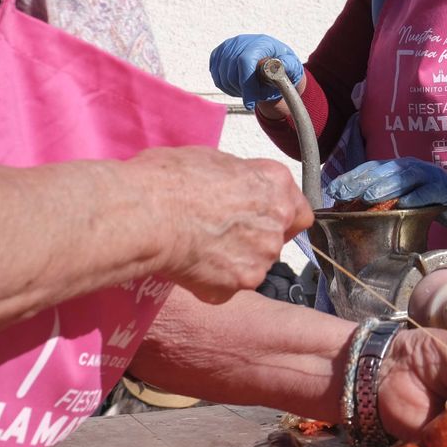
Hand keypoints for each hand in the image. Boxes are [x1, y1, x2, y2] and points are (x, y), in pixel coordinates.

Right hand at [126, 146, 312, 302]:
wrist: (147, 214)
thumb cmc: (169, 179)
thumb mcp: (212, 159)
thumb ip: (238, 180)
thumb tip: (233, 188)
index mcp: (275, 182)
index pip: (299, 210)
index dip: (279, 216)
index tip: (259, 218)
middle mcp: (277, 219)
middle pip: (275, 239)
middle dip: (251, 239)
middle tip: (217, 233)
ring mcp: (262, 255)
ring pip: (253, 265)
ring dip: (232, 261)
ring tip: (197, 247)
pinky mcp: (240, 284)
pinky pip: (228, 287)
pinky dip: (211, 281)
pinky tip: (188, 264)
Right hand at [208, 34, 302, 110]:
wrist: (272, 61)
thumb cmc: (284, 67)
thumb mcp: (292, 67)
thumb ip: (288, 67)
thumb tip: (276, 69)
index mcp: (261, 43)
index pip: (245, 61)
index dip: (246, 85)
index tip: (250, 103)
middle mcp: (242, 41)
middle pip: (231, 72)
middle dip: (242, 90)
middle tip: (254, 96)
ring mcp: (228, 46)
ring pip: (222, 77)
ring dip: (235, 90)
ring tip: (249, 91)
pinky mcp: (219, 54)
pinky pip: (216, 76)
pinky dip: (226, 86)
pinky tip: (239, 86)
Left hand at [327, 158, 446, 231]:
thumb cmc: (430, 199)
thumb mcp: (404, 197)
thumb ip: (383, 199)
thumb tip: (351, 209)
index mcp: (399, 169)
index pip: (371, 169)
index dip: (351, 177)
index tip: (332, 190)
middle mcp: (412, 168)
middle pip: (384, 171)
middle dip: (362, 182)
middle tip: (343, 193)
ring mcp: (429, 176)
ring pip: (405, 178)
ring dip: (386, 186)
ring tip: (368, 197)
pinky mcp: (445, 189)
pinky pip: (430, 191)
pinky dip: (417, 197)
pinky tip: (405, 203)